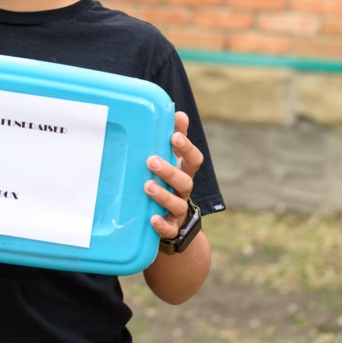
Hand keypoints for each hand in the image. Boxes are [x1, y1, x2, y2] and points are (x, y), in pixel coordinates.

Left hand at [144, 111, 203, 239]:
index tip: (174, 136)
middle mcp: (184, 191)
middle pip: (184, 181)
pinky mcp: (171, 228)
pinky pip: (169, 229)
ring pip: (177, 205)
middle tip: (151, 160)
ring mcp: (178, 211)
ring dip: (163, 196)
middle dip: (169, 171)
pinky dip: (162, 225)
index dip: (186, 147)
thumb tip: (179, 113)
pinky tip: (152, 218)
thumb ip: (175, 138)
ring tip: (147, 186)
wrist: (172, 220)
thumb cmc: (168, 181)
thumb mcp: (171, 159)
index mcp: (185, 172)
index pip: (194, 159)